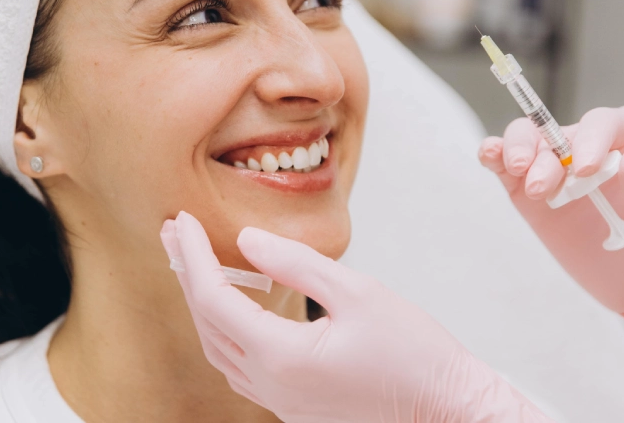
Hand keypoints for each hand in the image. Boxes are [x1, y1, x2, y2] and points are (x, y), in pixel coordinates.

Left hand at [161, 211, 552, 422]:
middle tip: (174, 232)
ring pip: (219, 350)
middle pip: (207, 325)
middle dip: (186, 274)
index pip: (214, 299)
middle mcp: (272, 386)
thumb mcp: (358, 292)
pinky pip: (241, 368)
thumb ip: (296, 264)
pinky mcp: (295, 407)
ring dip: (201, 304)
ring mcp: (282, 402)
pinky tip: (231, 305)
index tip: (183, 220)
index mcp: (282, 357)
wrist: (449, 409)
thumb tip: (245, 241)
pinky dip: (225, 330)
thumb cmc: (416, 354)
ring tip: (193, 262)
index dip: (193, 256)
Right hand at [478, 106, 623, 375]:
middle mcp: (590, 147)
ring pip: (528, 142)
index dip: (592, 137)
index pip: (605, 122)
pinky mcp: (532, 194)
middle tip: (545, 187)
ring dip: (518, 153)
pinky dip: (494, 156)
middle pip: (556, 131)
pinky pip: (507, 168)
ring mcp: (557, 170)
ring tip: (524, 182)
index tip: (586, 168)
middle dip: (545, 153)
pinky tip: (490, 157)